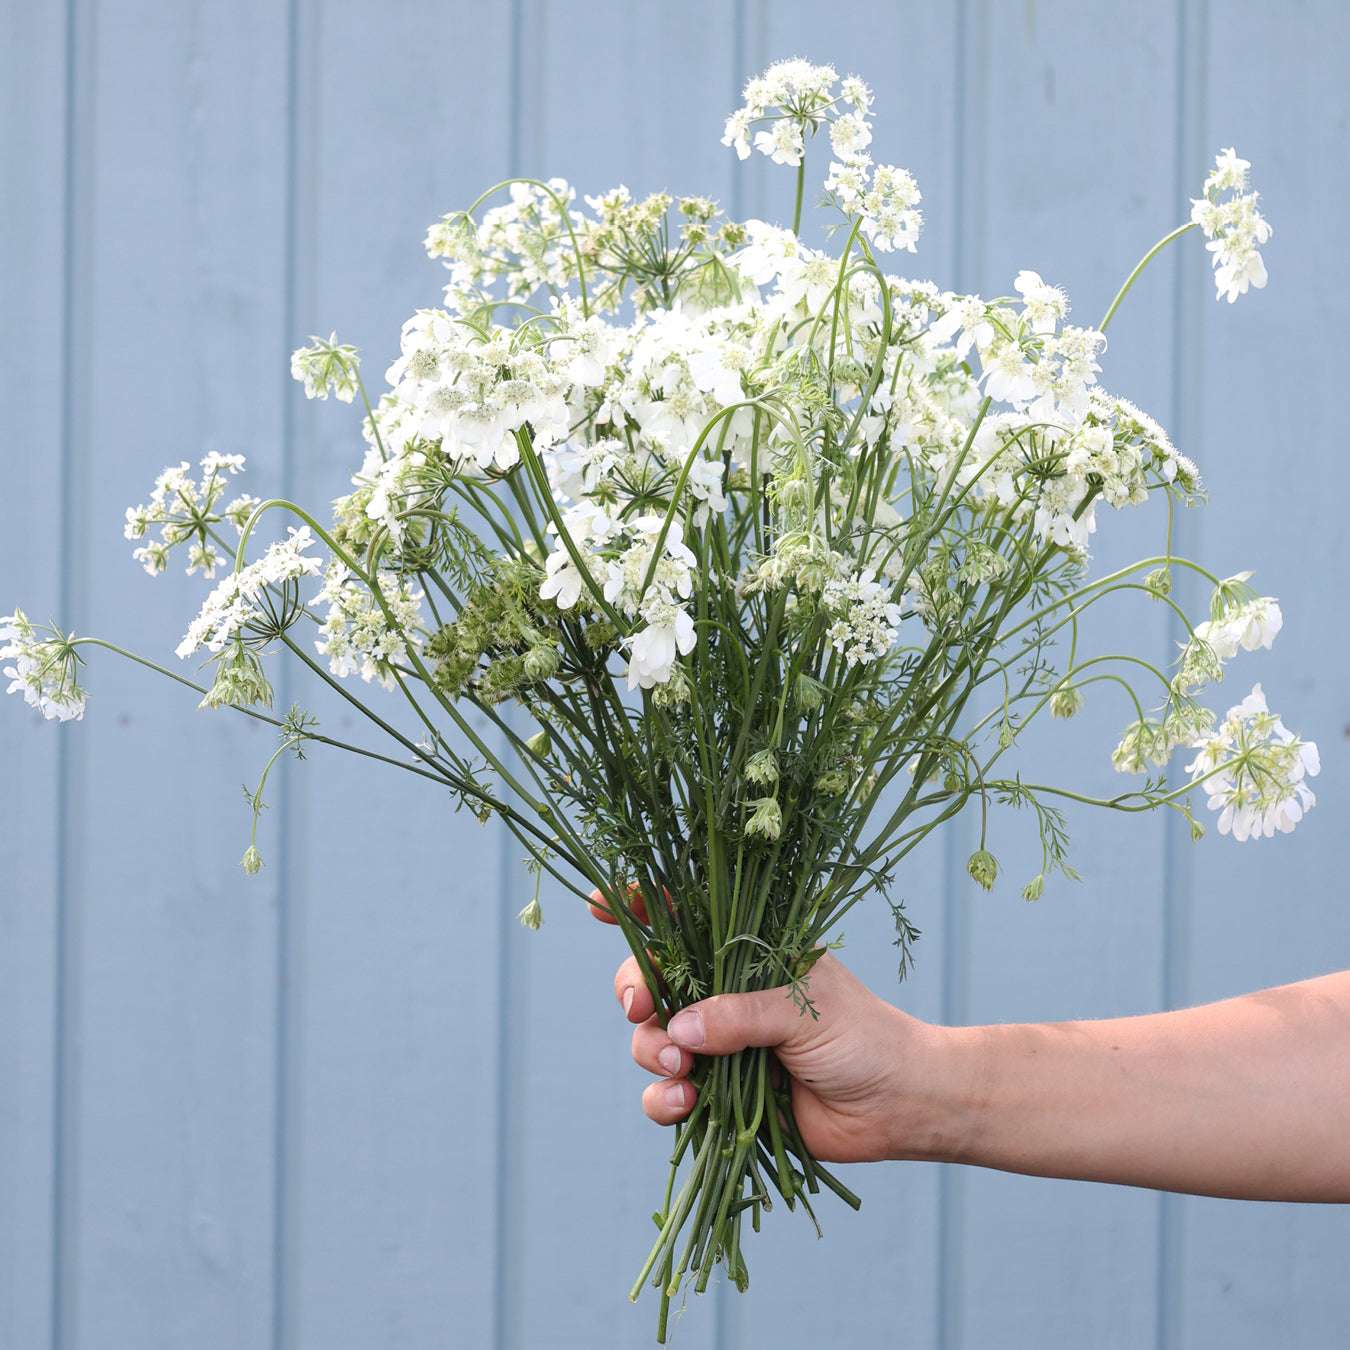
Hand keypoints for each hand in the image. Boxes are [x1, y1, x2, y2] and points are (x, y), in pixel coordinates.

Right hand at [591, 892, 955, 1163]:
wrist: (896, 1106)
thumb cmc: (862, 1036)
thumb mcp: (803, 1008)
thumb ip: (740, 1014)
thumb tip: (678, 1029)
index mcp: (745, 951)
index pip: (683, 917)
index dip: (637, 907)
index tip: (601, 908)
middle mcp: (723, 992)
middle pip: (650, 979)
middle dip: (635, 991)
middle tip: (642, 1010)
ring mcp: (717, 1044)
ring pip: (651, 1039)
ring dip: (654, 1052)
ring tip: (685, 1069)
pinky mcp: (717, 1096)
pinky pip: (666, 1095)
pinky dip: (664, 1101)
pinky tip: (686, 1105)